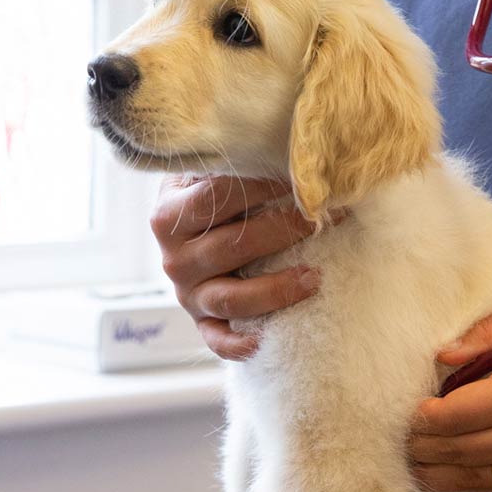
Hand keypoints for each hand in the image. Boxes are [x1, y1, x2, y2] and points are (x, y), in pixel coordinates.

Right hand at [152, 175, 321, 359]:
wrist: (186, 232)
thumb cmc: (209, 196)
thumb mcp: (207, 173)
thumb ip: (234, 162)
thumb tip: (285, 146)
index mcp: (170, 216)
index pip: (215, 198)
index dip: (261, 187)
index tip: (302, 178)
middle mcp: (174, 258)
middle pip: (231, 247)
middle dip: (281, 233)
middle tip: (321, 220)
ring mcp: (187, 294)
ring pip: (230, 298)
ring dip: (274, 289)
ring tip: (315, 278)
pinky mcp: (201, 323)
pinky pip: (217, 340)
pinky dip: (237, 345)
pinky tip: (264, 341)